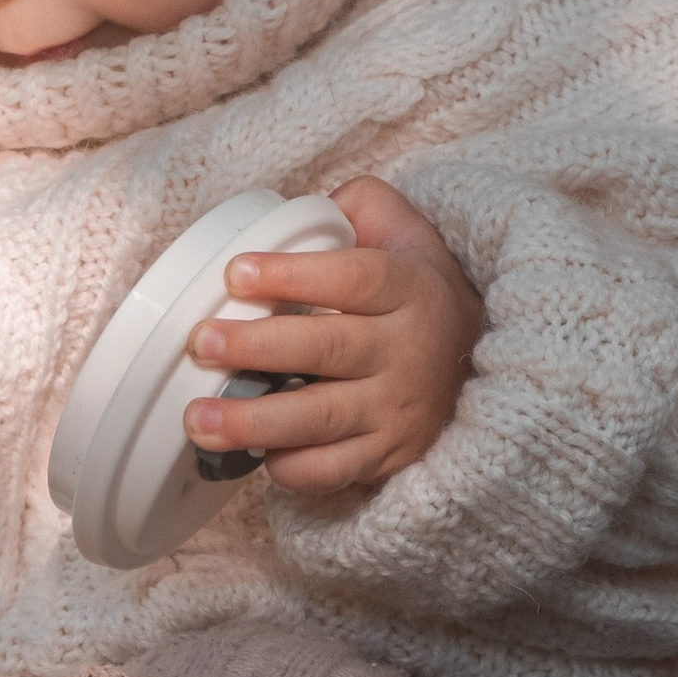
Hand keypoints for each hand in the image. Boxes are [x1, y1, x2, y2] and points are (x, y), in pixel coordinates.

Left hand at [184, 174, 483, 510]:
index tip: (234, 275)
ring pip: (322, 419)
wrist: (479, 362)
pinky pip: (334, 471)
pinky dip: (291, 468)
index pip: (352, 278)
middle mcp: (408, 351)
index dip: (292, 276)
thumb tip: (297, 208)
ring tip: (198, 421)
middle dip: (257, 349)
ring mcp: (398, 410)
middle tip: (199, 343)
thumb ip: (358, 206)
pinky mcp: (389, 455)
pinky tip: (255, 455)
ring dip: (254, 421)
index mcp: (409, 288)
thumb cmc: (418, 290)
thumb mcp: (407, 232)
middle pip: (328, 348)